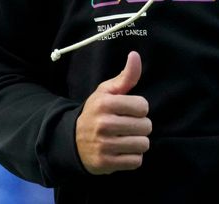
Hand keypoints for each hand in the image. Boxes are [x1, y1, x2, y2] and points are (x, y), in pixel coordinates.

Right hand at [76, 51, 151, 173]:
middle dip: (140, 126)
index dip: (139, 108)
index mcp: (105, 103)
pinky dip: (133, 158)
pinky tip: (122, 151)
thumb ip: (125, 76)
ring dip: (138, 143)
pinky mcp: (105, 164)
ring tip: (126, 139)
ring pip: (143, 144)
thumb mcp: (107, 91)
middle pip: (146, 126)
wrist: (72, 140)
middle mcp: (103, 124)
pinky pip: (136, 161)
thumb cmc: (96, 112)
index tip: (129, 110)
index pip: (143, 106)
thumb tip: (135, 55)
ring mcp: (104, 145)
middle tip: (127, 126)